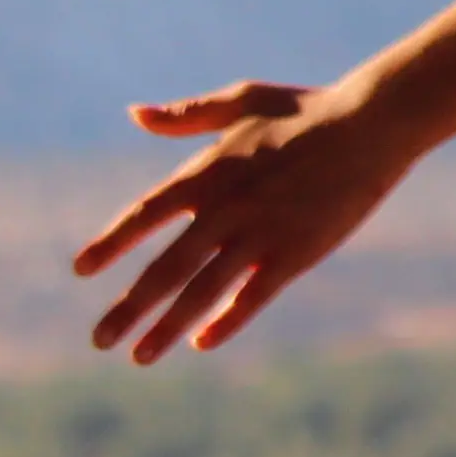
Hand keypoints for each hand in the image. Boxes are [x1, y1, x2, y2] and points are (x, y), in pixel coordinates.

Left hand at [75, 77, 424, 361]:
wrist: (373, 123)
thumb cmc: (308, 109)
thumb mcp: (243, 100)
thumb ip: (187, 114)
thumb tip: (134, 114)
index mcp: (207, 173)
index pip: (144, 215)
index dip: (112, 244)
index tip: (82, 270)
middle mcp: (224, 209)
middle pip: (164, 269)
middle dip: (128, 309)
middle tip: (99, 341)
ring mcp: (259, 235)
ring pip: (201, 292)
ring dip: (166, 327)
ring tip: (140, 356)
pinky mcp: (296, 253)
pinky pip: (252, 296)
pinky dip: (226, 321)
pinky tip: (204, 341)